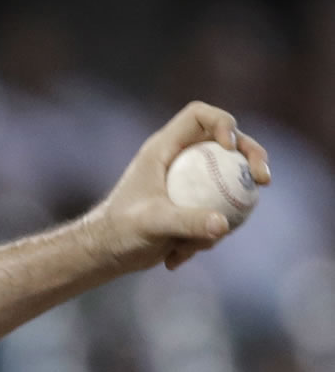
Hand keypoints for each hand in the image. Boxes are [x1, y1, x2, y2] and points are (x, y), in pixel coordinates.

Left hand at [85, 101, 272, 272]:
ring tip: (189, 245)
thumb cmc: (120, 231)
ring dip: (224, 215)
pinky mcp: (194, 204)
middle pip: (227, 142)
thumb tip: (223, 224)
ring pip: (229, 182)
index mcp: (163, 149)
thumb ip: (186, 221)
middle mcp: (179, 159)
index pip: (198, 115)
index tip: (232, 148)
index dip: (222, 122)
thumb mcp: (153, 224)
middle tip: (263, 180)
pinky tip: (177, 256)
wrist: (106, 253)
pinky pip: (219, 212)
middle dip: (251, 156)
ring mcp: (189, 181)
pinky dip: (206, 237)